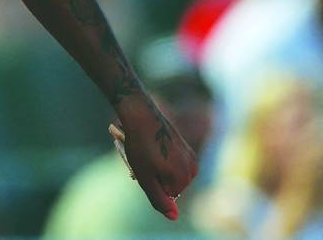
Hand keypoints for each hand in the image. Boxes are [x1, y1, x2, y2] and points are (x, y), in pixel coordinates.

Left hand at [115, 93, 198, 219]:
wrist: (141, 115)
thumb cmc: (140, 146)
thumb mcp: (145, 177)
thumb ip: (159, 199)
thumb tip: (174, 217)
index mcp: (183, 178)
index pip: (167, 196)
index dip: (151, 184)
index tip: (144, 168)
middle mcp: (192, 169)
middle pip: (171, 186)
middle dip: (156, 177)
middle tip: (144, 159)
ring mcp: (191, 158)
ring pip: (171, 174)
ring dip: (158, 168)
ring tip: (147, 152)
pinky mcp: (186, 148)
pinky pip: (173, 163)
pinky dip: (162, 158)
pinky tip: (154, 145)